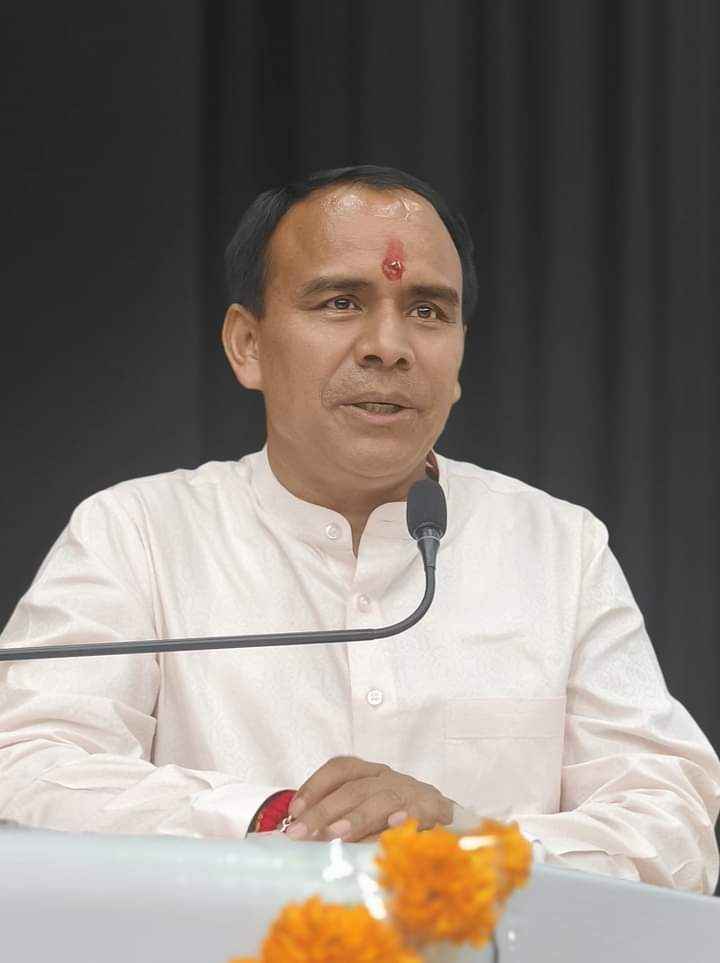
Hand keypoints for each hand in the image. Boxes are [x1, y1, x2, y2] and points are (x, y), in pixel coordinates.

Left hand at [285, 756, 454, 841]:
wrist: (448, 816)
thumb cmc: (398, 816)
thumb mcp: (367, 812)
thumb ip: (338, 820)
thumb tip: (302, 836)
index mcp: (370, 773)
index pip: (340, 768)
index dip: (315, 785)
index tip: (294, 810)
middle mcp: (388, 777)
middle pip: (354, 787)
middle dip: (324, 810)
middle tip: (300, 832)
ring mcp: (411, 791)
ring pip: (381, 798)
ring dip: (357, 817)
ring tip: (336, 835)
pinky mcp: (434, 808)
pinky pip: (416, 814)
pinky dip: (405, 820)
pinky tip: (393, 828)